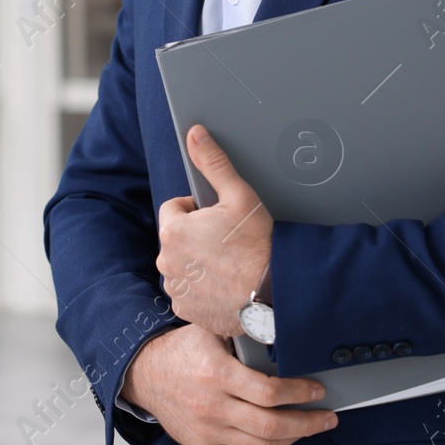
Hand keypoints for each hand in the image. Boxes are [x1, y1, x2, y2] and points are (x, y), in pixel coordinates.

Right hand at [121, 325, 336, 444]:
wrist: (145, 374)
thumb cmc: (181, 349)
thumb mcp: (210, 330)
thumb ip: (243, 333)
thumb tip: (282, 327)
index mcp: (217, 374)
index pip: (269, 392)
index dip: (300, 393)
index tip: (317, 389)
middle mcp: (212, 406)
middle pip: (271, 426)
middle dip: (308, 423)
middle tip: (328, 416)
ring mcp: (208, 430)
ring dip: (293, 438)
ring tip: (310, 427)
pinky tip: (284, 437)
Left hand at [157, 124, 272, 335]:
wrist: (277, 293)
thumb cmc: (260, 246)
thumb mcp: (239, 195)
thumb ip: (213, 162)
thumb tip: (195, 135)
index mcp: (173, 230)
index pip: (174, 209)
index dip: (197, 210)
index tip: (218, 219)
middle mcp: (167, 261)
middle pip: (177, 238)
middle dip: (196, 237)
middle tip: (227, 243)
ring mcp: (176, 288)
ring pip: (182, 265)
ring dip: (197, 263)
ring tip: (228, 265)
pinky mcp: (187, 310)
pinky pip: (188, 292)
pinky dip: (202, 289)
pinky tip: (224, 285)